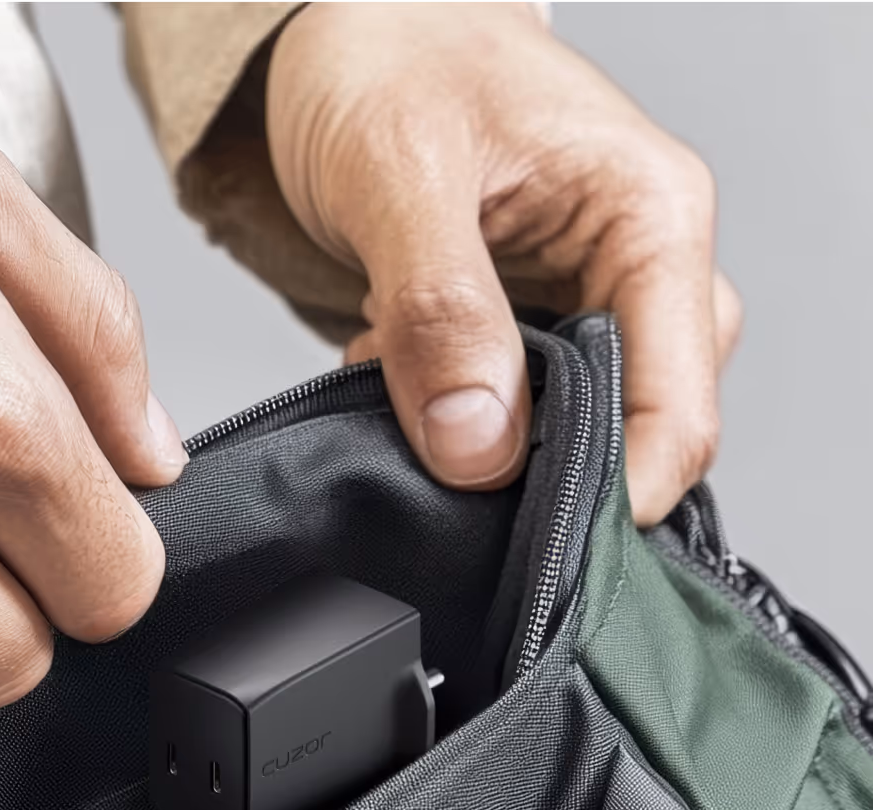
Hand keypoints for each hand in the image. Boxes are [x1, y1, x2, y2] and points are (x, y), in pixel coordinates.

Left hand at [268, 0, 741, 522]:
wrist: (346, 36)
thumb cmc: (388, 58)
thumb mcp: (400, 174)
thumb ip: (442, 310)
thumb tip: (480, 445)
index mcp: (649, 216)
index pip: (678, 400)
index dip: (619, 491)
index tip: (538, 542)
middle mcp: (636, 266)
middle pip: (642, 426)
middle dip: (550, 477)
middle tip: (454, 481)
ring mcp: (586, 300)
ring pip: (575, 427)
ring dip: (495, 449)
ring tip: (415, 411)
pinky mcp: (531, 323)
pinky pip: (517, 409)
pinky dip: (457, 423)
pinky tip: (404, 394)